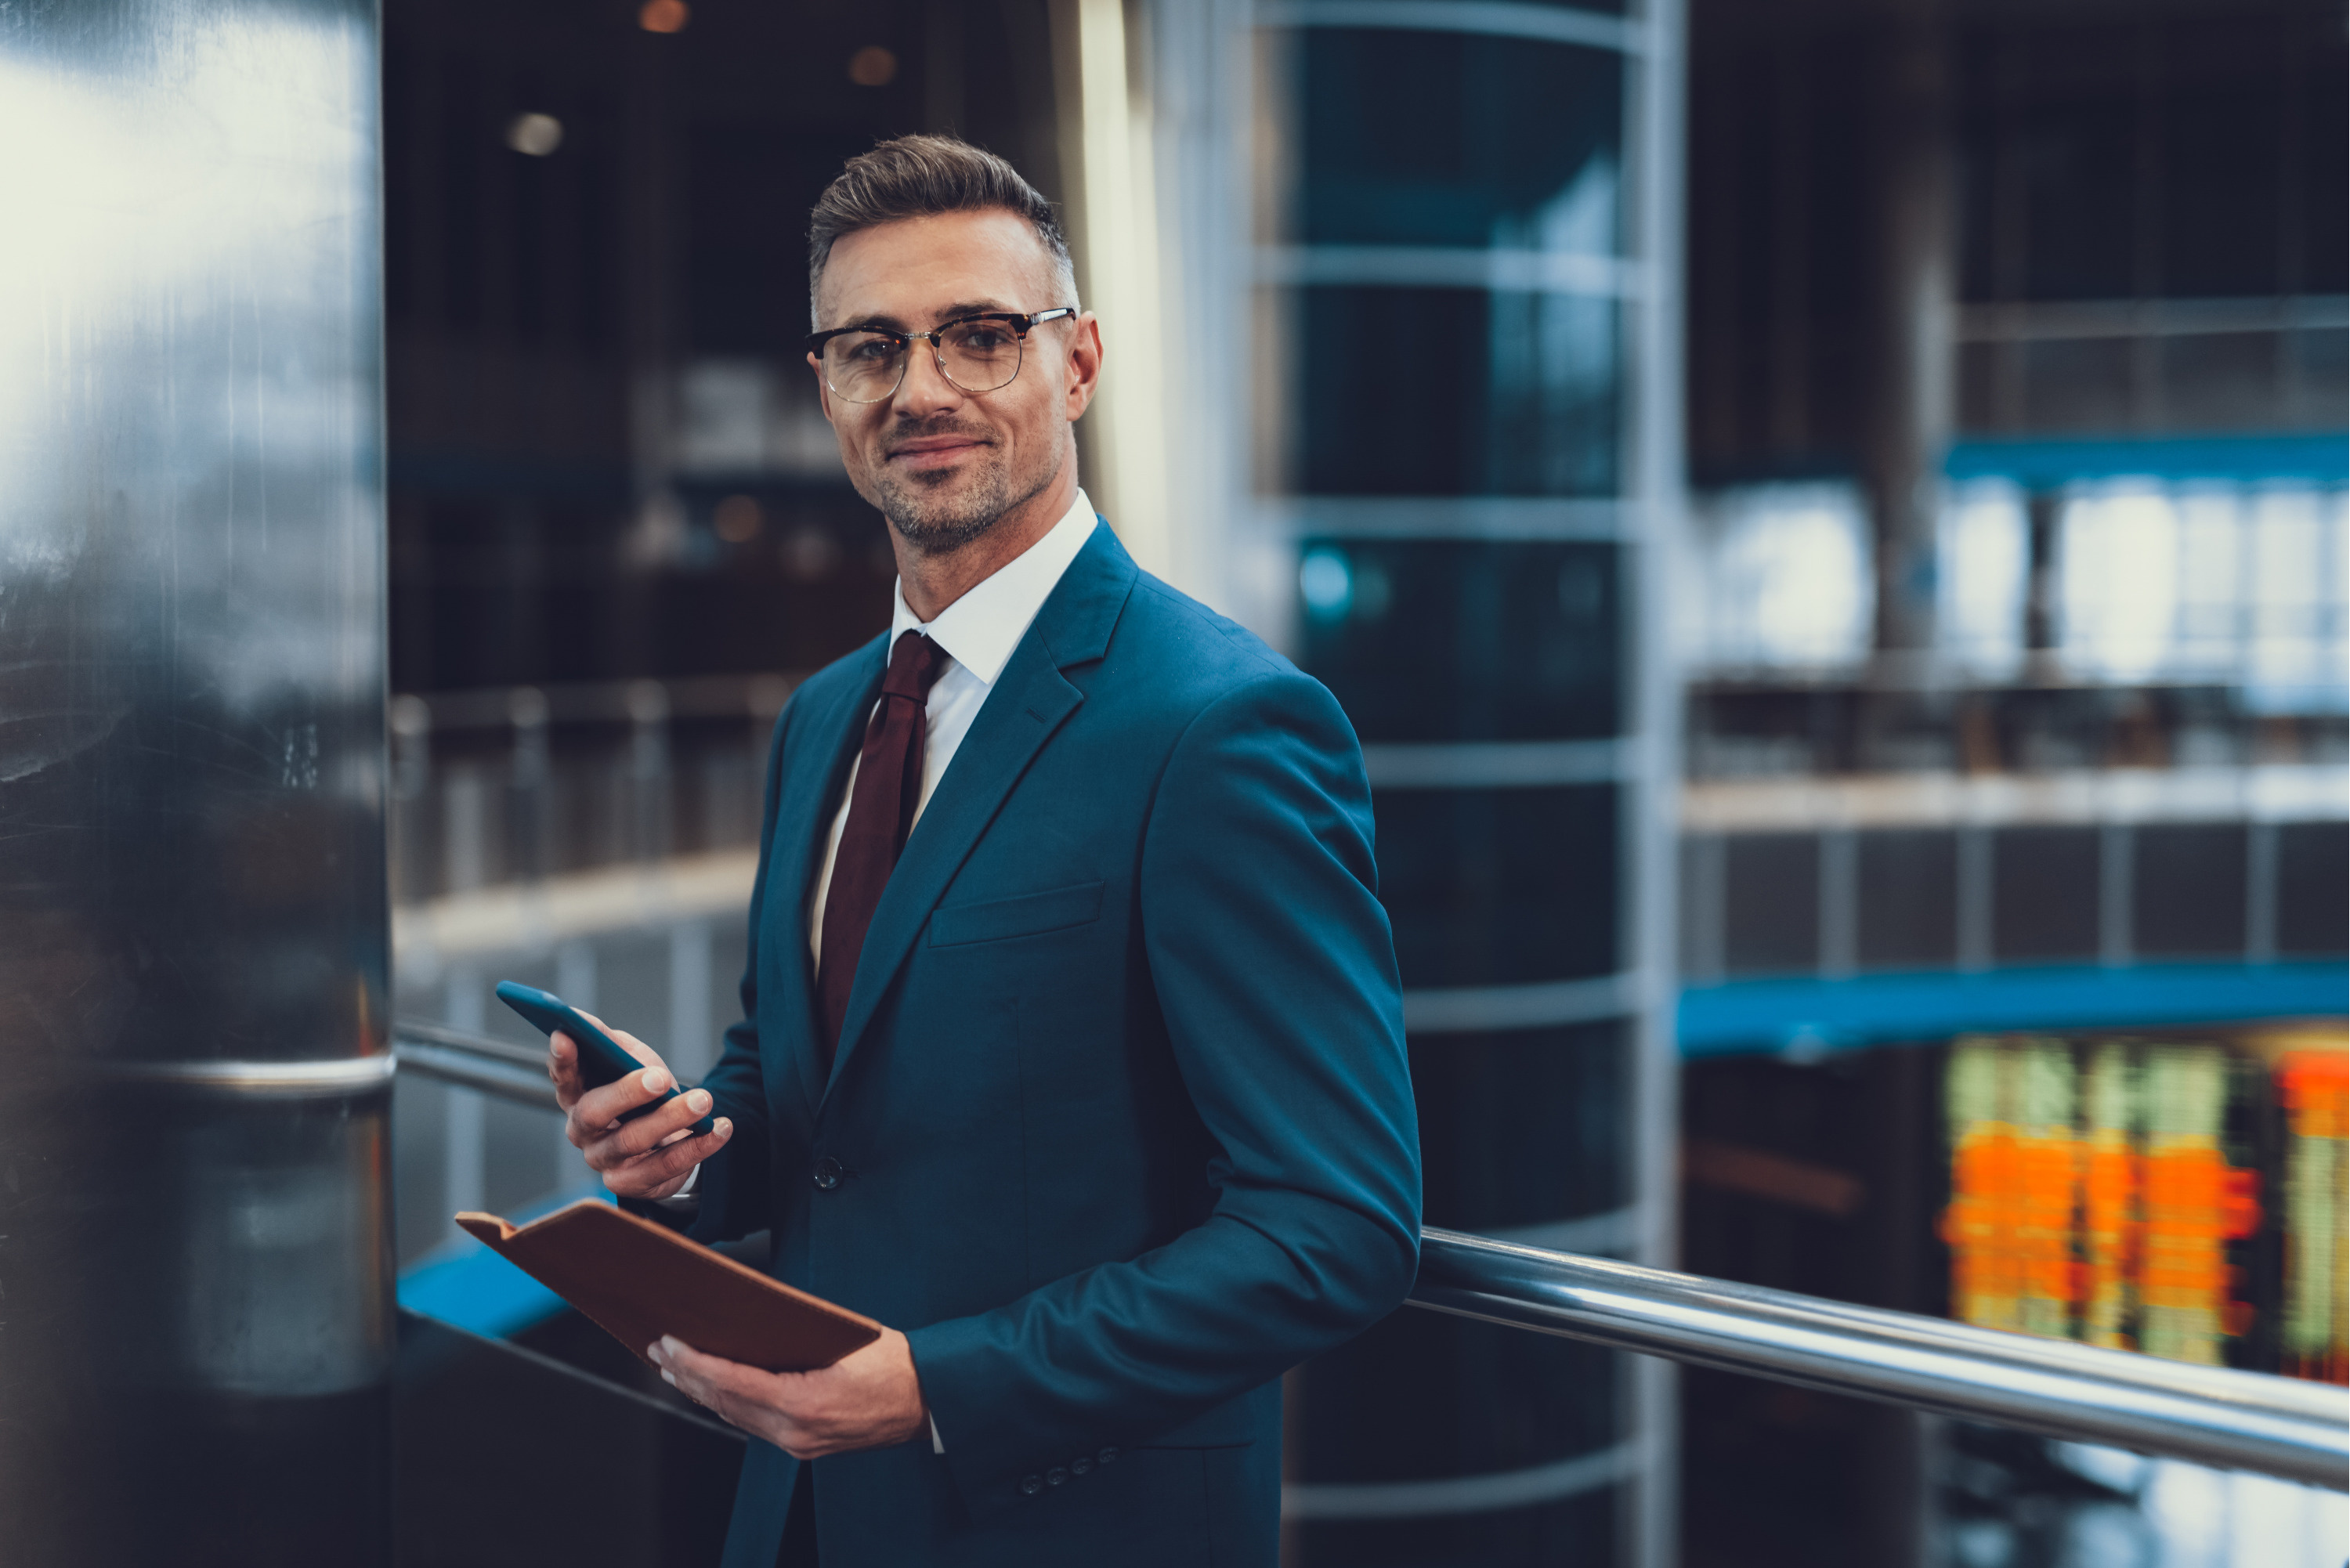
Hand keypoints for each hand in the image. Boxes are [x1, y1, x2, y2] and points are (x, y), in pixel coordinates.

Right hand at [549, 1014, 732, 1200]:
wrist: (670, 1140)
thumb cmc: (645, 1093)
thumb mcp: (629, 1060)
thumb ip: (608, 1041)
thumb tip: (581, 1019)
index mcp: (577, 1095)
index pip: (562, 1076)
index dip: (561, 1059)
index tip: (565, 1035)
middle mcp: (582, 1130)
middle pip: (595, 1112)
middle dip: (628, 1092)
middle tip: (661, 1077)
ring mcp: (603, 1160)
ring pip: (633, 1140)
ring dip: (672, 1118)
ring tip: (703, 1100)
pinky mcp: (629, 1184)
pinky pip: (664, 1167)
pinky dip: (697, 1147)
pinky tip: (721, 1128)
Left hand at [648, 1329, 929, 1457]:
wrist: (932, 1402)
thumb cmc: (898, 1365)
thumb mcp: (845, 1336)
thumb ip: (796, 1334)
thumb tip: (749, 1320)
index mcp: (806, 1404)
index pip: (734, 1382)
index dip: (695, 1362)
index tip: (670, 1343)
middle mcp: (796, 1433)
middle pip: (726, 1403)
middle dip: (687, 1375)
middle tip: (659, 1350)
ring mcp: (799, 1444)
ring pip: (736, 1416)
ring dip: (701, 1391)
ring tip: (674, 1368)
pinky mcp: (805, 1445)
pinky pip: (754, 1423)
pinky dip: (728, 1403)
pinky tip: (713, 1389)